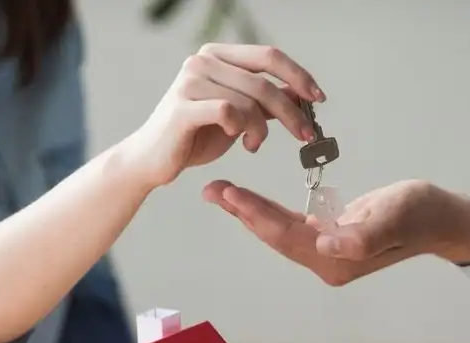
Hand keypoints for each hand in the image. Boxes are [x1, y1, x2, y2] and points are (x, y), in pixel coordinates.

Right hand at [121, 44, 325, 189]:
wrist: (151, 160)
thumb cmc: (192, 137)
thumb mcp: (237, 116)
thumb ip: (263, 102)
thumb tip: (300, 94)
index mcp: (216, 55)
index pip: (268, 56)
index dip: (298, 76)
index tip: (318, 98)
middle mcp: (201, 61)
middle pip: (264, 81)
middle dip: (292, 112)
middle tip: (305, 135)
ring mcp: (189, 82)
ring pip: (250, 101)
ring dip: (263, 129)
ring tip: (255, 145)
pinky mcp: (182, 108)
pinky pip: (229, 113)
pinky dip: (243, 129)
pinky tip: (241, 142)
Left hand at [202, 179, 469, 285]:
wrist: (441, 219)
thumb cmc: (422, 213)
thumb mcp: (396, 216)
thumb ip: (364, 234)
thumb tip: (327, 245)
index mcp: (337, 260)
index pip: (286, 236)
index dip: (256, 214)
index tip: (229, 193)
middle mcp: (326, 261)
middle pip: (274, 236)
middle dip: (242, 212)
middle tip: (211, 189)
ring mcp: (326, 253)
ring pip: (278, 231)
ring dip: (249, 212)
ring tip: (221, 192)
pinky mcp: (329, 239)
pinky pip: (289, 225)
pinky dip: (267, 211)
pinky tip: (250, 201)